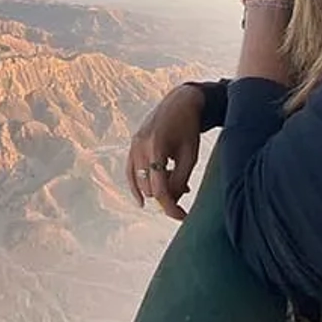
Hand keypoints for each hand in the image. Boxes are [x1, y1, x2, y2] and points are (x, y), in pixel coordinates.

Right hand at [126, 84, 204, 220]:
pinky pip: (130, 172)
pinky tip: (142, 200)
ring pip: (139, 181)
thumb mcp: (190, 155)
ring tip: (178, 187)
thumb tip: (173, 200)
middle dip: (167, 196)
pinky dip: (137, 186)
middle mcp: (140, 147)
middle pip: (149, 186)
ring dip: (156, 189)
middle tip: (186, 196)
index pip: (160, 187)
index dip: (171, 206)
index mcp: (157, 147)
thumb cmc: (188, 129)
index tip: (183, 217)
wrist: (179, 103)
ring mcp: (133, 146)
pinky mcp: (132, 146)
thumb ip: (181, 178)